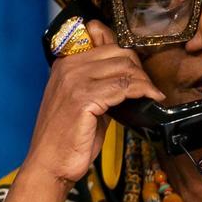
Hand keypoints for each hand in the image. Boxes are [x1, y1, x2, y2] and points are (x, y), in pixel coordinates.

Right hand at [19, 20, 163, 188]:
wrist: (49, 164)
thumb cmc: (67, 138)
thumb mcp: (83, 102)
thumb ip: (101, 84)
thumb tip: (129, 76)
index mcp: (66, 63)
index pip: (103, 36)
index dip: (127, 50)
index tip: (140, 68)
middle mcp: (68, 67)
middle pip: (118, 51)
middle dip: (139, 68)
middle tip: (149, 86)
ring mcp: (75, 81)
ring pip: (124, 67)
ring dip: (144, 81)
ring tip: (152, 94)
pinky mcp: (84, 99)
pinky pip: (123, 87)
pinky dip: (141, 91)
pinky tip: (149, 99)